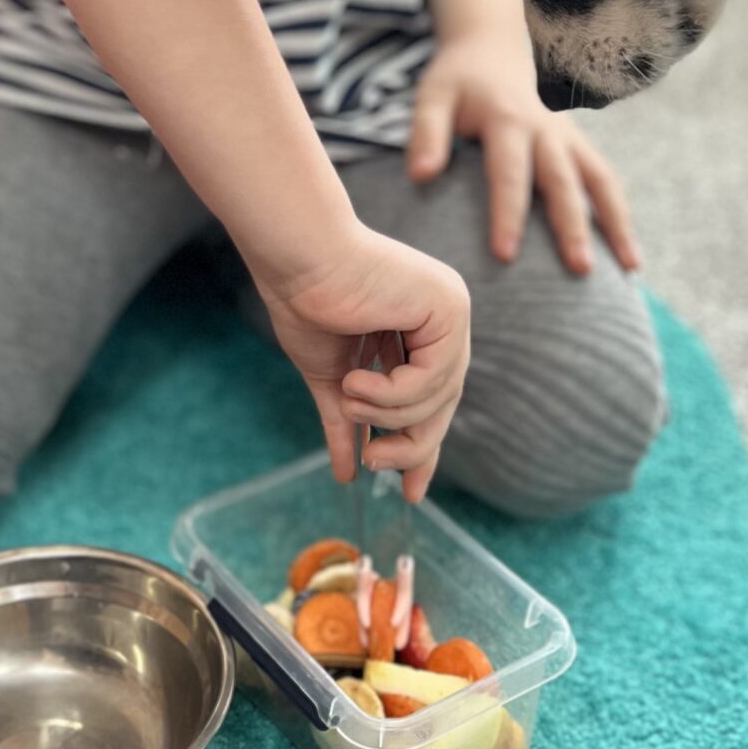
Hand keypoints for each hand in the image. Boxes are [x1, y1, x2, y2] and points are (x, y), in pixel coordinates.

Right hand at [256, 226, 470, 503]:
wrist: (297, 257)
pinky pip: (432, 380)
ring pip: (437, 398)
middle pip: (442, 405)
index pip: (433, 400)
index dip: (421, 447)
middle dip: (412, 444)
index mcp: (419, 330)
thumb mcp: (332, 377)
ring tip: (349, 399)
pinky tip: (355, 383)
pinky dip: (392, 395)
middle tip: (375, 463)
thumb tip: (348, 474)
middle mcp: (444, 318)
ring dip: (388, 413)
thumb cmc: (305, 303)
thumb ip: (348, 420)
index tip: (410, 491)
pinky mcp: (449, 307)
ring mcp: (451, 310)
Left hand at [409, 29, 642, 275]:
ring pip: (600, 181)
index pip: (509, 172)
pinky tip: (630, 257)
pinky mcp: (580, 147)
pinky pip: (606, 182)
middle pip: (564, 181)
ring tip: (629, 268)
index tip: (506, 255)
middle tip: (580, 270)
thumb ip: (426, 134)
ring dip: (616, 223)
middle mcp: (545, 130)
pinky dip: (621, 217)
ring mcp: (569, 138)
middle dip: (573, 226)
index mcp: (507, 119)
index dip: (508, 213)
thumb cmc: (457, 83)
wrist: (492, 50)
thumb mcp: (432, 97)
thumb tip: (420, 175)